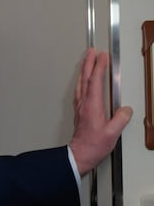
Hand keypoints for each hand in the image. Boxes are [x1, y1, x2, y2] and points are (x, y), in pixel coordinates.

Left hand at [70, 48, 131, 174]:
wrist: (80, 154)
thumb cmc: (94, 145)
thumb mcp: (112, 133)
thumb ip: (120, 119)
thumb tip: (125, 109)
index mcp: (92, 105)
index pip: (95, 81)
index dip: (99, 67)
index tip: (102, 56)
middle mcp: (83, 103)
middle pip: (85, 78)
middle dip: (88, 63)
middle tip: (91, 51)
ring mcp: (80, 107)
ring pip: (80, 83)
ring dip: (83, 70)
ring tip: (86, 60)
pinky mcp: (79, 111)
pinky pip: (79, 90)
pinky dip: (82, 81)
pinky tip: (83, 81)